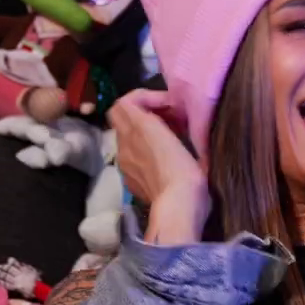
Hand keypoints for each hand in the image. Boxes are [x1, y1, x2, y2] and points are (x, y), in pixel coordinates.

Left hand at [108, 89, 208, 243]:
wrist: (177, 207)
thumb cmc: (182, 169)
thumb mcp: (175, 134)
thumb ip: (161, 117)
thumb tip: (161, 111)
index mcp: (135, 129)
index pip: (125, 101)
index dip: (147, 96)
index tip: (170, 105)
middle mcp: (124, 144)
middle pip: (122, 118)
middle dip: (144, 112)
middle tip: (170, 118)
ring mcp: (125, 165)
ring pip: (128, 138)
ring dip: (146, 132)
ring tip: (170, 137)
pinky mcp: (132, 182)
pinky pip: (133, 157)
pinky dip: (145, 151)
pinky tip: (164, 160)